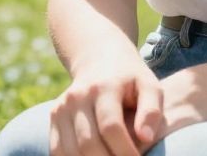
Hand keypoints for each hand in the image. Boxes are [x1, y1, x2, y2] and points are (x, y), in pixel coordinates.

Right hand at [49, 51, 165, 155]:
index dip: (125, 151)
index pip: (110, 127)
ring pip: (71, 151)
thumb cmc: (130, 80)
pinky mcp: (54, 117)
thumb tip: (145, 137)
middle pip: (88, 143)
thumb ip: (151, 111)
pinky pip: (57, 150)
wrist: (99, 59)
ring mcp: (62, 106)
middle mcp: (78, 96)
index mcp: (104, 87)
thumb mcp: (149, 86)